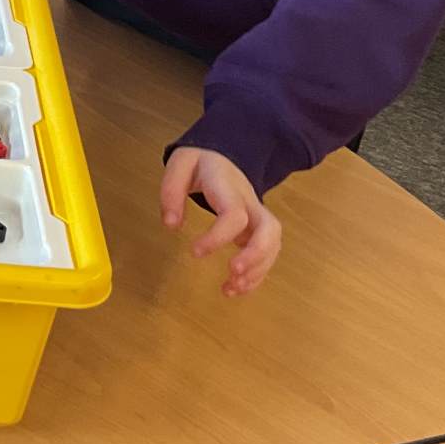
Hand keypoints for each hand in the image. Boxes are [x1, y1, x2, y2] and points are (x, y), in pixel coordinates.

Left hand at [160, 147, 281, 297]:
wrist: (223, 154)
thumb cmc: (199, 163)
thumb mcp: (179, 166)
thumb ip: (171, 193)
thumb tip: (170, 225)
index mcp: (227, 186)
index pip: (234, 214)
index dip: (218, 237)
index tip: (194, 252)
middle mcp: (250, 202)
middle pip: (269, 229)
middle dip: (256, 256)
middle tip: (233, 273)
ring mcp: (257, 215)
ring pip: (273, 243)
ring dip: (257, 270)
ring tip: (232, 289)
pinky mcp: (257, 229)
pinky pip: (267, 252)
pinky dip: (256, 274)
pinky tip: (236, 288)